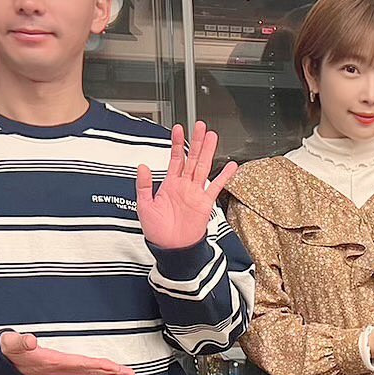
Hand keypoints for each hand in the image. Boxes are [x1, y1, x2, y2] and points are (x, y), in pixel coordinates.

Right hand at [0, 332, 135, 374]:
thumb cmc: (5, 352)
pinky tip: (103, 369)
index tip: (114, 368)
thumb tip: (30, 340)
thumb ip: (18, 341)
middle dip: (109, 372)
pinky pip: (81, 370)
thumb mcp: (9, 343)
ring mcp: (59, 369)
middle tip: (130, 373)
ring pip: (87, 372)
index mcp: (51, 362)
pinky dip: (95, 369)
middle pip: (89, 371)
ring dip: (105, 372)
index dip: (98, 366)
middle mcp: (58, 368)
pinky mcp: (57, 367)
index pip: (80, 364)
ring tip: (123, 372)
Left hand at [136, 121, 237, 249]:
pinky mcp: (205, 203)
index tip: (178, 129)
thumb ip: (144, 185)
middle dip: (196, 141)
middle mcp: (184, 186)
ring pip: (204, 167)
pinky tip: (231, 166)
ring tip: (212, 136)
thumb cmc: (157, 231)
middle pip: (192, 158)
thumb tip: (143, 167)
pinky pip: (216, 186)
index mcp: (169, 184)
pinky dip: (224, 176)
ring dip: (208, 152)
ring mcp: (196, 193)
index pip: (175, 158)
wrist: (171, 248)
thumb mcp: (144, 206)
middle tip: (200, 126)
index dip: (177, 143)